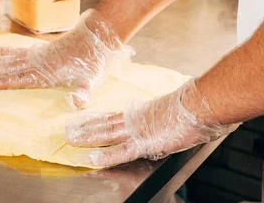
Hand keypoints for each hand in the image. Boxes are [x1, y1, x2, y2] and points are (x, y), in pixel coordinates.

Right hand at [0, 9, 130, 108]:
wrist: (98, 36)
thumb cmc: (94, 62)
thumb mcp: (91, 81)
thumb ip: (82, 93)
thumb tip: (76, 103)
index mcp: (46, 73)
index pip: (20, 79)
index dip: (3, 81)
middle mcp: (39, 63)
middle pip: (10, 67)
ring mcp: (40, 54)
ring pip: (12, 58)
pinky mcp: (44, 48)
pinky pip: (22, 51)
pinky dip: (10, 51)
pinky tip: (0, 49)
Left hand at [64, 78, 236, 166]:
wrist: (197, 104)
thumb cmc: (190, 106)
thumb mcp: (169, 109)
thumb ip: (158, 115)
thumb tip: (160, 120)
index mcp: (139, 112)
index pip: (112, 116)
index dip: (95, 120)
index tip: (81, 120)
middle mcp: (133, 119)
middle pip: (104, 124)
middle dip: (84, 128)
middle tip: (67, 130)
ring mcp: (136, 131)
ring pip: (106, 135)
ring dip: (87, 138)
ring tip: (70, 140)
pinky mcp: (144, 142)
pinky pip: (121, 152)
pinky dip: (106, 156)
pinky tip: (92, 159)